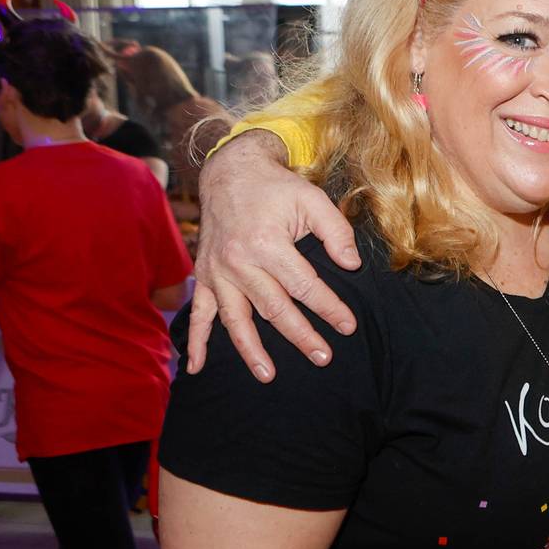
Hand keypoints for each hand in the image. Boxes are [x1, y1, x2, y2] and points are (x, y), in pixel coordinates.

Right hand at [185, 130, 359, 381]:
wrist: (230, 173)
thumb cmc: (276, 188)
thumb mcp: (313, 199)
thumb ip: (336, 232)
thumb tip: (351, 265)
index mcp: (267, 244)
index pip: (304, 286)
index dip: (329, 308)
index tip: (347, 326)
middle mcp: (238, 263)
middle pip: (274, 309)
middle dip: (300, 335)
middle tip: (323, 357)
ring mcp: (217, 272)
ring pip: (236, 319)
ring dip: (251, 350)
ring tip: (268, 375)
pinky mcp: (204, 276)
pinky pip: (198, 313)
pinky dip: (196, 341)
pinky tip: (196, 367)